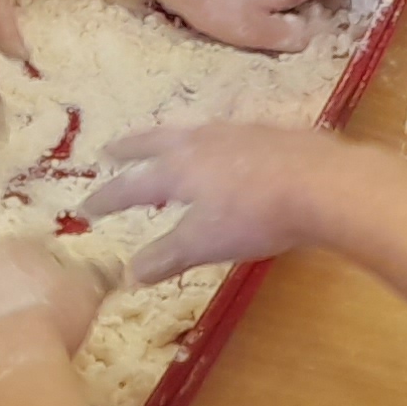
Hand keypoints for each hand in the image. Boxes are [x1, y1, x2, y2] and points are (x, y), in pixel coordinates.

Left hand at [0, 235, 107, 355]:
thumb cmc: (51, 316)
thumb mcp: (88, 290)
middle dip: (10, 285)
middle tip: (28, 312)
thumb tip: (114, 265)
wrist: (3, 361)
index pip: (33, 247)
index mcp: (14, 245)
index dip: (48, 268)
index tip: (57, 290)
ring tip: (7, 338)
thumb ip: (99, 273)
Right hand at [82, 124, 353, 282]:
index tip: (85, 207)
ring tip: (167, 142)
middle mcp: (201, 142)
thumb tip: (128, 274)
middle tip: (110, 149)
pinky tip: (226, 147)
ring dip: (171, 138)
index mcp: (178, 168)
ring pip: (192, 131)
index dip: (106, 198)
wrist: (322, 183)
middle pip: (155, 141)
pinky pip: (228, 132)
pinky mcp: (269, 133)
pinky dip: (213, 140)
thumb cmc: (256, 217)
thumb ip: (166, 256)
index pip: (131, 185)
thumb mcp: (204, 244)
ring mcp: (237, 132)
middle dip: (130, 147)